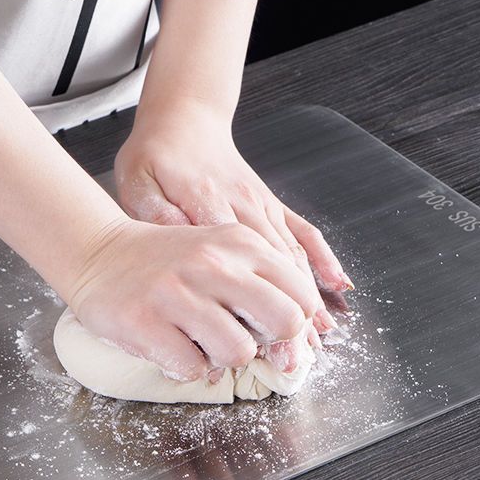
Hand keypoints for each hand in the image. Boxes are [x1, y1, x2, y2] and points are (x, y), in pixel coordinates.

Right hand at [67, 218, 321, 381]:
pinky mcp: (144, 321)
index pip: (302, 295)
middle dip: (269, 341)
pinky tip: (171, 344)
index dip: (293, 323)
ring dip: (222, 357)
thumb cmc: (167, 262)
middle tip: (241, 336)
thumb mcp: (220, 251)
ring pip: (239, 351)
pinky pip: (193, 368)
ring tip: (200, 340)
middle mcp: (212, 263)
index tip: (267, 328)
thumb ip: (261, 282)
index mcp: (240, 243)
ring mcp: (177, 292)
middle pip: (285, 321)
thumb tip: (296, 339)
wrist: (99, 254)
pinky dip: (185, 366)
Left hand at [114, 103, 353, 334]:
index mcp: (209, 205)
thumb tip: (178, 243)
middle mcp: (245, 207)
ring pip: (293, 258)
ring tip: (321, 339)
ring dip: (310, 299)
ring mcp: (262, 205)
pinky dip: (323, 257)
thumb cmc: (155, 156)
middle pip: (276, 271)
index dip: (259, 312)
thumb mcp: (139, 182)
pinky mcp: (270, 202)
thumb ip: (157, 214)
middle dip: (291, 319)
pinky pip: (303, 230)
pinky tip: (340, 283)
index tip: (268, 349)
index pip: (241, 268)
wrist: (183, 119)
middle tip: (299, 361)